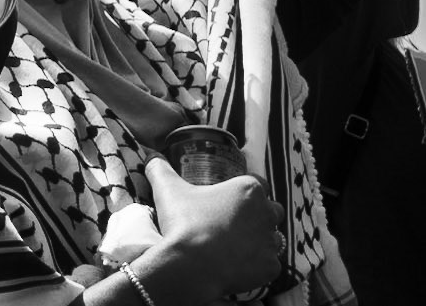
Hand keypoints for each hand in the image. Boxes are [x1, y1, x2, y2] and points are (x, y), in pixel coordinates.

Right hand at [132, 158, 284, 298]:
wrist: (190, 266)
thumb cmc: (184, 223)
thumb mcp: (168, 189)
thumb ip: (160, 169)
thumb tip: (151, 158)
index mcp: (248, 189)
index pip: (259, 184)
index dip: (246, 193)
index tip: (230, 202)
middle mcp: (266, 213)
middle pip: (271, 211)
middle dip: (258, 217)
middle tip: (233, 224)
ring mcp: (270, 242)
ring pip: (273, 239)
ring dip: (260, 242)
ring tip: (236, 247)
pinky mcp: (270, 267)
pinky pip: (270, 265)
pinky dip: (258, 267)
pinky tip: (239, 266)